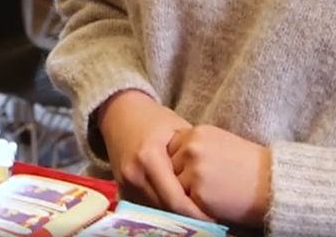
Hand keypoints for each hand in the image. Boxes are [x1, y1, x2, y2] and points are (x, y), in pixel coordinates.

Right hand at [96, 90, 207, 220]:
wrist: (120, 113)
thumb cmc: (155, 119)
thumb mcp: (179, 131)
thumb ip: (193, 158)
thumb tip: (214, 185)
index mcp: (149, 157)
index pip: (175, 200)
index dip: (196, 214)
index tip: (214, 219)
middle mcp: (134, 174)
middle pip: (165, 210)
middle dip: (188, 218)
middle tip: (210, 221)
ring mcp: (125, 183)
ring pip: (156, 211)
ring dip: (176, 216)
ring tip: (197, 216)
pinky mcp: (122, 188)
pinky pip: (147, 205)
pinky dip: (164, 208)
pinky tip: (179, 208)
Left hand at [167, 125, 271, 226]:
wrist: (273, 182)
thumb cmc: (249, 165)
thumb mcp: (220, 143)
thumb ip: (196, 148)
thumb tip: (173, 159)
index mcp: (196, 133)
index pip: (170, 149)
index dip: (179, 164)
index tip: (191, 172)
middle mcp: (192, 148)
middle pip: (169, 168)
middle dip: (179, 178)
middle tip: (200, 185)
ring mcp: (194, 170)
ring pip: (174, 187)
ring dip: (185, 193)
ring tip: (208, 194)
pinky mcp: (198, 193)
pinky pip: (184, 204)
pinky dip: (195, 207)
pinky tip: (211, 203)